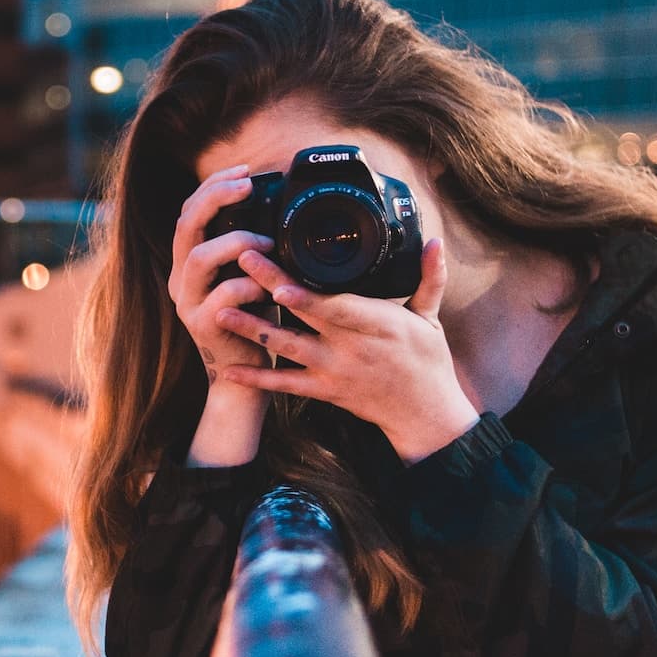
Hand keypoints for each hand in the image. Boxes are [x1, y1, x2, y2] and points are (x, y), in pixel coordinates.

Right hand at [166, 163, 277, 388]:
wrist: (243, 377)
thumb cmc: (253, 322)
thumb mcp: (250, 277)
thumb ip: (251, 249)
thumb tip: (277, 211)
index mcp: (188, 262)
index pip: (189, 211)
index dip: (213, 185)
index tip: (244, 172)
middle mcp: (180, 278)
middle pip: (185, 224)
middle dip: (216, 197)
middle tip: (247, 185)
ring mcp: (187, 302)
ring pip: (198, 257)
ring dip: (236, 242)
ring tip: (267, 243)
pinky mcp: (202, 325)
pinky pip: (223, 295)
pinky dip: (250, 284)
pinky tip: (270, 288)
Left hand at [213, 237, 480, 463]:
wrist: (423, 415)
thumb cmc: (427, 362)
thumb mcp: (431, 318)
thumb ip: (429, 278)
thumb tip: (436, 241)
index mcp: (378, 325)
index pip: (337, 307)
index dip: (307, 296)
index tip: (280, 278)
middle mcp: (351, 348)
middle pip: (304, 315)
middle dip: (270, 288)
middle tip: (241, 261)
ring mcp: (333, 371)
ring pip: (287, 348)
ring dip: (252, 329)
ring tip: (220, 310)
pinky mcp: (323, 390)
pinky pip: (285, 385)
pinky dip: (256, 378)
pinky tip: (228, 369)